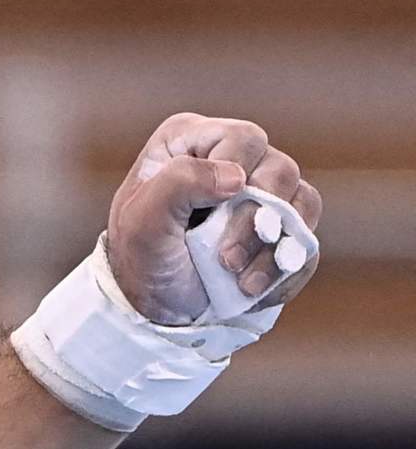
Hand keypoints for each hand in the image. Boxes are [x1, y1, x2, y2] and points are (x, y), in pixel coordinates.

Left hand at [104, 113, 321, 324]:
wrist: (157, 309)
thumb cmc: (140, 259)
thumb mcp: (141, 222)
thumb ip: (178, 183)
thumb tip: (236, 176)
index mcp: (191, 142)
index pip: (241, 139)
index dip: (236, 176)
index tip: (208, 216)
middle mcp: (232, 158)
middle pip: (279, 170)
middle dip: (255, 222)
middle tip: (226, 261)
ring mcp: (262, 191)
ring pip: (302, 201)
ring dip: (273, 248)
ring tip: (240, 281)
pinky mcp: (283, 225)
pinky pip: (307, 237)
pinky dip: (286, 267)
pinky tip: (253, 288)